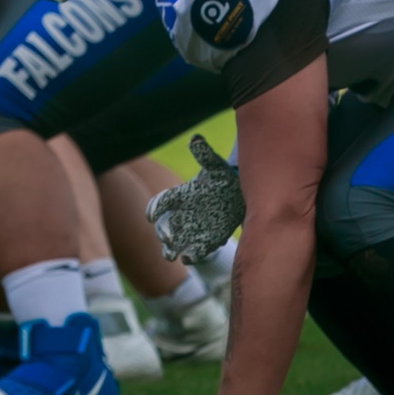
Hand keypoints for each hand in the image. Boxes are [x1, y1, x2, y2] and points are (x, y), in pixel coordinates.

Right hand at [146, 134, 245, 260]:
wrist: (242, 195)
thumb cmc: (224, 178)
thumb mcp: (216, 166)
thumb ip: (204, 155)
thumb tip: (195, 139)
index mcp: (181, 196)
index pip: (161, 203)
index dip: (154, 209)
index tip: (152, 216)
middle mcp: (182, 215)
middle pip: (164, 227)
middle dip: (162, 233)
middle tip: (165, 236)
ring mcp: (192, 230)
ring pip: (174, 243)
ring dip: (169, 250)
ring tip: (170, 254)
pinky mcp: (206, 242)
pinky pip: (194, 252)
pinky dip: (191, 255)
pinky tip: (190, 255)